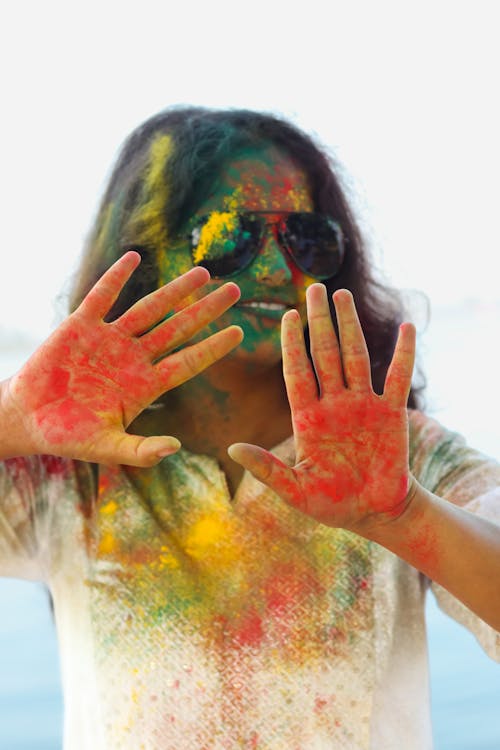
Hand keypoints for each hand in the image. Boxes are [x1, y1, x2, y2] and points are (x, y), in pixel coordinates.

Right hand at [3, 251, 242, 465]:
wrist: (29, 419)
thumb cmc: (70, 436)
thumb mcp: (108, 447)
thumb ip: (141, 450)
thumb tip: (175, 448)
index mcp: (146, 385)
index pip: (188, 362)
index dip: (213, 347)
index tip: (239, 332)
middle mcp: (134, 358)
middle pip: (178, 328)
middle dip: (206, 310)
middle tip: (234, 290)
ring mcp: (109, 340)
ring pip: (149, 309)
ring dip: (175, 290)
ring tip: (203, 272)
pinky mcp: (81, 326)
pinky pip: (102, 297)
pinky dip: (116, 278)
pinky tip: (135, 258)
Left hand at [228, 284, 415, 531]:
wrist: (375, 514)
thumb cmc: (332, 504)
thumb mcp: (296, 490)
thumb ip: (267, 469)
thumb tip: (231, 449)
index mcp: (308, 418)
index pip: (297, 372)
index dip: (293, 344)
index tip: (288, 315)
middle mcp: (334, 403)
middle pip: (324, 354)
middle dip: (319, 322)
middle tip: (314, 288)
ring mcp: (363, 404)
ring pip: (355, 356)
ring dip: (350, 326)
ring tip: (342, 295)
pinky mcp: (391, 413)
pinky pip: (397, 378)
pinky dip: (402, 354)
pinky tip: (407, 327)